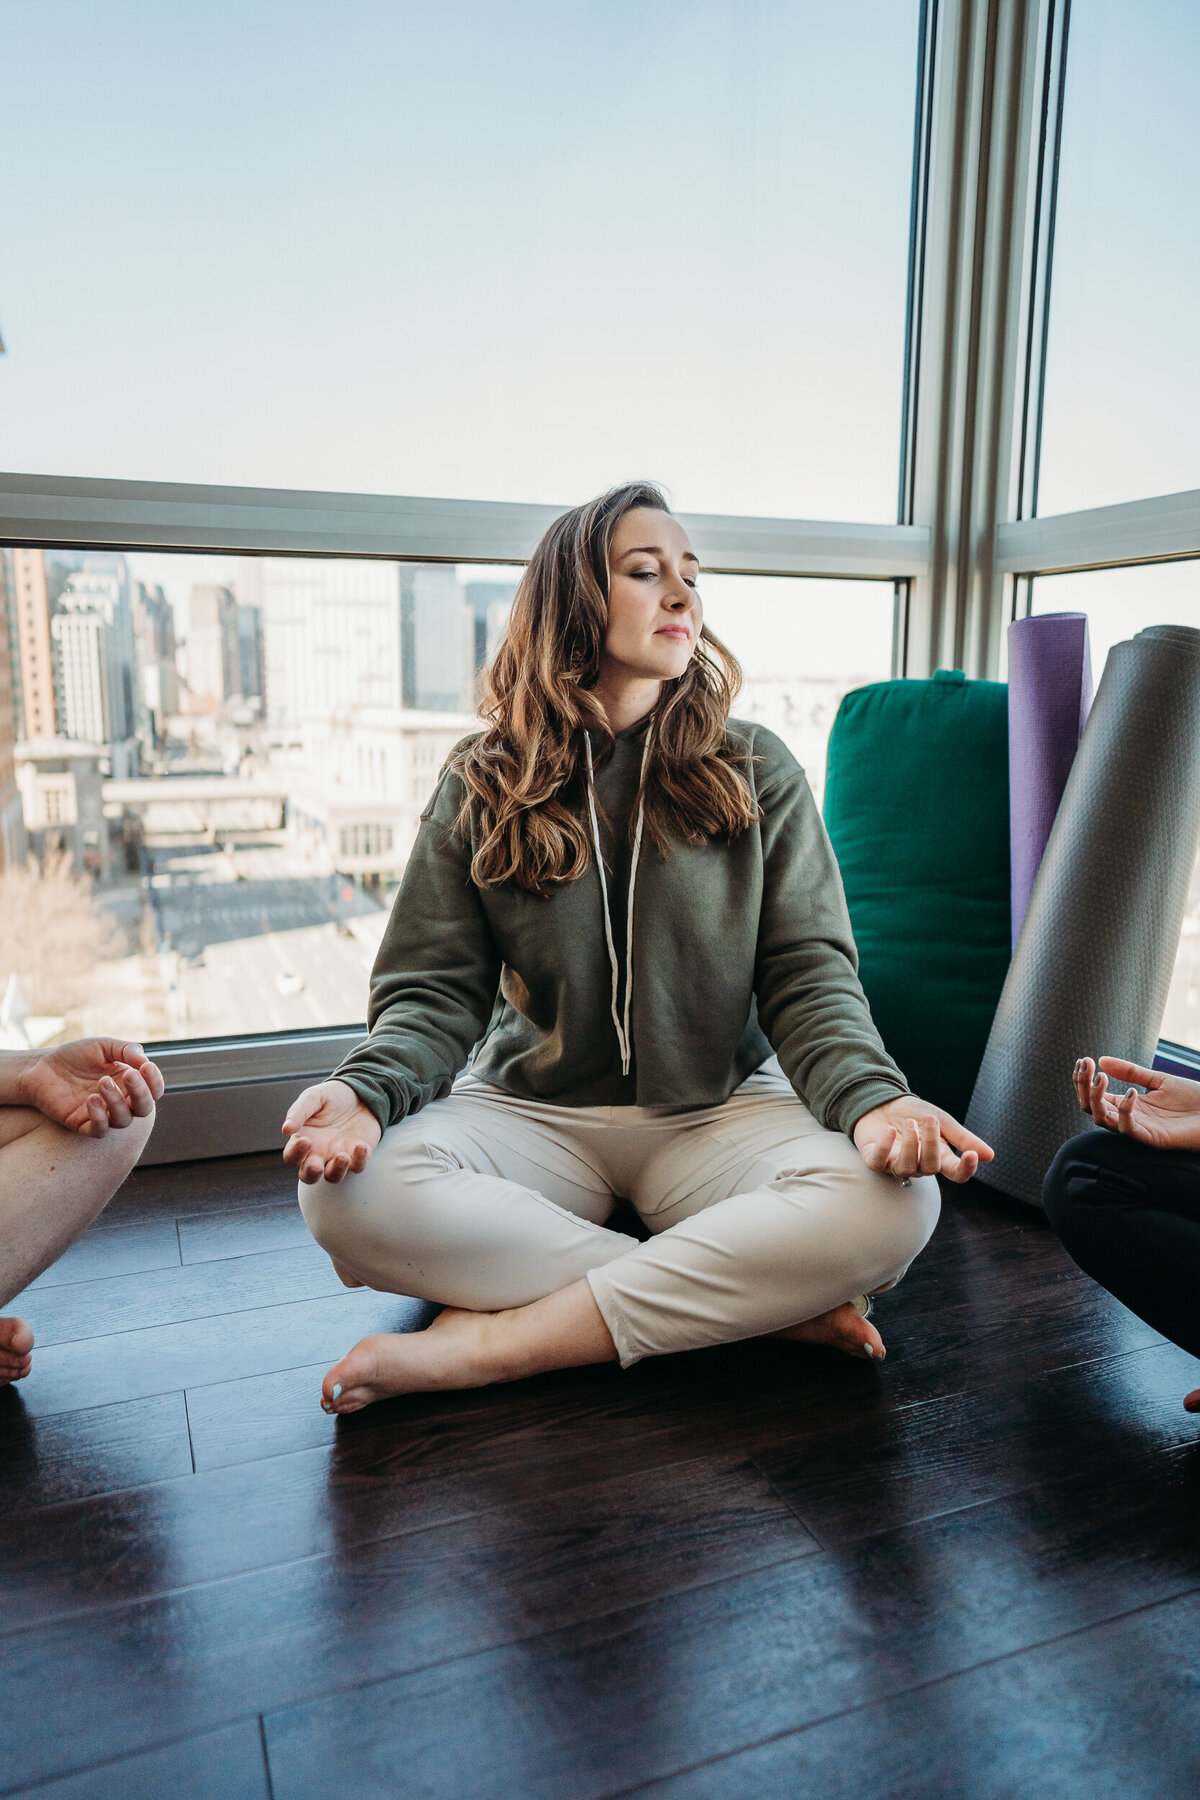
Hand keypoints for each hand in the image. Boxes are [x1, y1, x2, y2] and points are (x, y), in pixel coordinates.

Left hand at [19, 1039, 163, 1135]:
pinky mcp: (83, 1124)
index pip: (154, 1090)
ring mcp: (102, 1114)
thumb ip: (127, 1050)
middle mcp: (120, 1101)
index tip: (145, 1067)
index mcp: (129, 1083)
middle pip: (144, 1108)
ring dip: (117, 1102)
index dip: (155, 1081)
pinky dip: (99, 1117)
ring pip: (123, 1120)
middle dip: (140, 1093)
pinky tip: (91, 1099)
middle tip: (127, 1075)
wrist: (42, 1067)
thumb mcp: (103, 1046)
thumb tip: (147, 1063)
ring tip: (102, 1082)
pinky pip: (100, 1130)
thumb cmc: (74, 1056)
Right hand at [282, 1079, 381, 1183]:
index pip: (292, 1156)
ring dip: (336, 1171)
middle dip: (311, 1174)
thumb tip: (285, 1129)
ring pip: (333, 1177)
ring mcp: (338, 1156)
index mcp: (303, 1140)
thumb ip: (298, 1112)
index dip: (295, 1153)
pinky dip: (359, 1160)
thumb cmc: (331, 1097)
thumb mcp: (313, 1097)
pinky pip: (358, 1166)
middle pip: (308, 1175)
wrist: (360, 1092)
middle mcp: (318, 1153)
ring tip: (342, 1156)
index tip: (306, 1141)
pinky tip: (361, 1146)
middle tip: (316, 1166)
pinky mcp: (358, 1155)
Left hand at [853, 1095, 993, 1183]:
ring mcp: (895, 1165)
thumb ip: (963, 1138)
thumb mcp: (942, 1121)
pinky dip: (885, 1148)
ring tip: (910, 1123)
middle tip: (929, 1119)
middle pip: (930, 1167)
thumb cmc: (914, 1114)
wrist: (883, 1102)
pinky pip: (879, 1163)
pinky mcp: (874, 1160)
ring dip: (910, 1145)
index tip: (971, 1155)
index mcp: (938, 1157)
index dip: (965, 1169)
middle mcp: (918, 1165)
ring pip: (906, 1168)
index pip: (956, 1173)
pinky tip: (889, 1132)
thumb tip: (990, 1156)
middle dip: (931, 1144)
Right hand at [1073, 1055, 1199, 1151]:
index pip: (1095, 1096)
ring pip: (1102, 1120)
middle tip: (1085, 1066)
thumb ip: (1131, 1072)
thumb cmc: (1193, 1100)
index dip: (1084, 1080)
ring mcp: (1139, 1129)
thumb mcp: (1159, 1080)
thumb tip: (1101, 1060)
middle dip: (1083, 1087)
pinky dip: (1125, 1110)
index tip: (1083, 1060)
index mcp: (1128, 1105)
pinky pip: (1128, 1129)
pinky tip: (1132, 1092)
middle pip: (1091, 1108)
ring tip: (1101, 1077)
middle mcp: (1128, 1118)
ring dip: (1095, 1098)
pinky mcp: (1151, 1138)